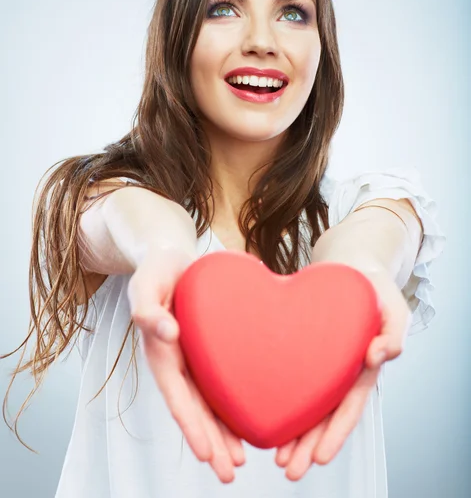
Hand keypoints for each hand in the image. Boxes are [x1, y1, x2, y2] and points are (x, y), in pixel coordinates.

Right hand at [128, 247, 245, 482]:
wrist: (171, 258)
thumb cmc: (156, 271)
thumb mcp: (145, 285)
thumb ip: (149, 309)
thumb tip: (166, 334)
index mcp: (161, 353)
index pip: (178, 397)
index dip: (191, 427)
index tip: (206, 456)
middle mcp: (178, 362)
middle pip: (195, 409)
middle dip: (211, 443)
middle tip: (230, 473)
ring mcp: (194, 358)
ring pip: (210, 402)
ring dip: (223, 432)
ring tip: (241, 461)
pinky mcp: (210, 348)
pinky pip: (223, 379)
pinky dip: (233, 402)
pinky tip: (250, 417)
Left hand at [275, 267, 411, 480]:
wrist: (350, 265)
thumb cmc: (374, 287)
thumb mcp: (393, 307)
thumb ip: (392, 332)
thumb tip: (380, 356)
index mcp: (360, 367)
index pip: (348, 407)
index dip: (334, 434)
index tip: (320, 458)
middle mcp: (339, 371)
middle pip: (323, 415)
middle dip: (308, 445)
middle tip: (288, 469)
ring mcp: (320, 362)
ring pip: (305, 403)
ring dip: (293, 431)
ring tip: (275, 456)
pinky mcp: (301, 347)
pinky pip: (289, 375)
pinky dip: (279, 395)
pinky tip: (261, 409)